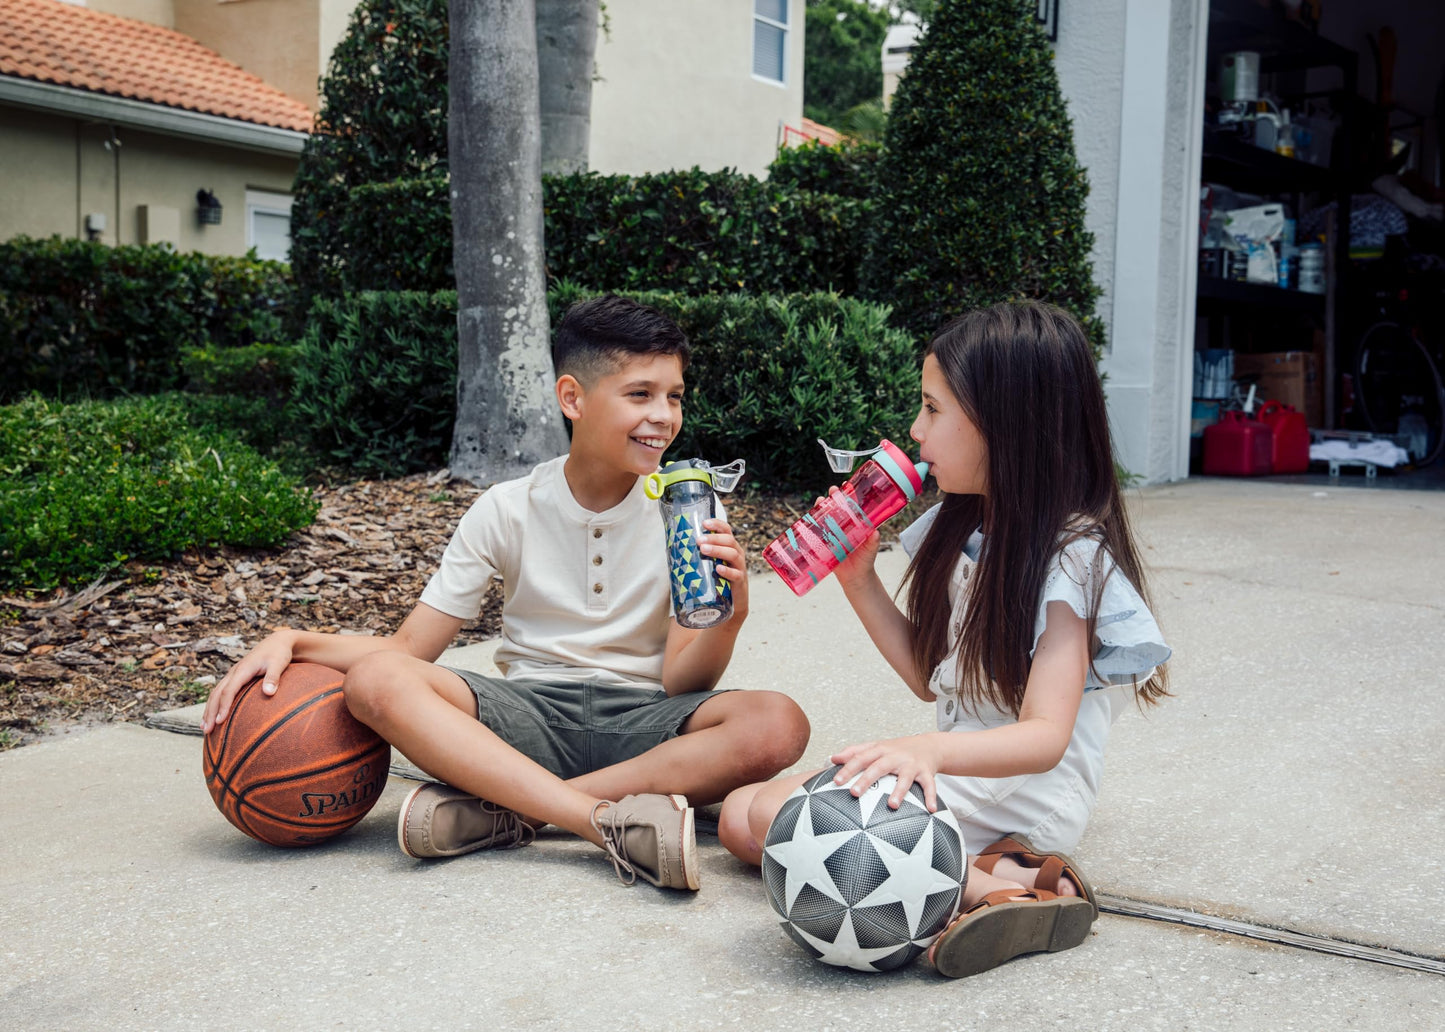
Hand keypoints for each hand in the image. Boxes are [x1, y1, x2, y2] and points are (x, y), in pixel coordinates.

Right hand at [201, 629, 294, 733]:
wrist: (277, 642)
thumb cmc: (279, 653)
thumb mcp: (279, 663)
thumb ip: (273, 677)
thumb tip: (269, 693)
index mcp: (242, 670)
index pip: (229, 690)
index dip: (223, 706)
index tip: (220, 721)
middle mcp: (234, 672)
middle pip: (217, 694)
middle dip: (210, 712)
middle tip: (207, 730)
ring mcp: (233, 675)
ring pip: (216, 694)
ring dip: (209, 710)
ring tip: (204, 728)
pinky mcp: (236, 678)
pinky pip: (221, 692)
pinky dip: (215, 705)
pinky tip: (214, 717)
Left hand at [700, 517, 748, 618]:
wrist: (730, 606)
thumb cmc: (716, 581)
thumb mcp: (708, 566)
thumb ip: (697, 556)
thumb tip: (672, 547)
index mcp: (728, 547)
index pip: (726, 530)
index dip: (717, 524)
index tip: (704, 523)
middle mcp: (736, 554)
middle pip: (729, 540)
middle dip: (714, 538)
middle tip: (699, 540)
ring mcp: (740, 568)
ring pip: (733, 554)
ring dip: (718, 550)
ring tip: (704, 550)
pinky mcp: (740, 583)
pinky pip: (736, 574)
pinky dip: (727, 571)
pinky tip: (718, 569)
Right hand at [819, 486, 879, 588]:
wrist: (855, 578)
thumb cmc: (866, 561)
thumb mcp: (871, 549)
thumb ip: (873, 541)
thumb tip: (876, 532)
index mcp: (854, 524)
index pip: (850, 505)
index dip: (846, 494)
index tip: (845, 485)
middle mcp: (842, 526)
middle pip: (835, 507)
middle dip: (832, 497)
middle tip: (831, 492)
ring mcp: (832, 534)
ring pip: (824, 516)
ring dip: (820, 507)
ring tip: (820, 501)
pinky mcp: (823, 544)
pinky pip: (815, 532)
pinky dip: (810, 524)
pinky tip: (808, 518)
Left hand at [829, 735, 943, 811]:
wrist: (928, 745)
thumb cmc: (897, 750)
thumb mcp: (875, 747)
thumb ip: (854, 751)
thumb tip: (832, 758)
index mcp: (880, 750)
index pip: (860, 758)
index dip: (848, 769)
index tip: (836, 781)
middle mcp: (895, 756)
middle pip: (879, 767)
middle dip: (867, 780)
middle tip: (854, 793)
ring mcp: (911, 764)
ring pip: (905, 777)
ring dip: (899, 791)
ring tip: (892, 805)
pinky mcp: (926, 773)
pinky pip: (929, 785)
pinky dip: (930, 797)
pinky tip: (929, 809)